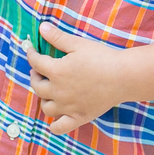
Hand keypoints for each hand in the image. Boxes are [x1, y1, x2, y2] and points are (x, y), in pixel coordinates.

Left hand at [26, 21, 126, 135]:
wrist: (122, 76)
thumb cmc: (101, 57)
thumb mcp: (78, 44)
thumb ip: (57, 37)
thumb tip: (41, 27)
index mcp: (57, 72)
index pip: (36, 63)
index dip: (31, 54)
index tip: (31, 50)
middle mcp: (58, 91)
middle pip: (37, 86)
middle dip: (35, 77)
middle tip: (39, 71)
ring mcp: (68, 107)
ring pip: (46, 107)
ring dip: (43, 99)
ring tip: (49, 92)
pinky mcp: (79, 117)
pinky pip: (59, 127)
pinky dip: (54, 125)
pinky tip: (56, 118)